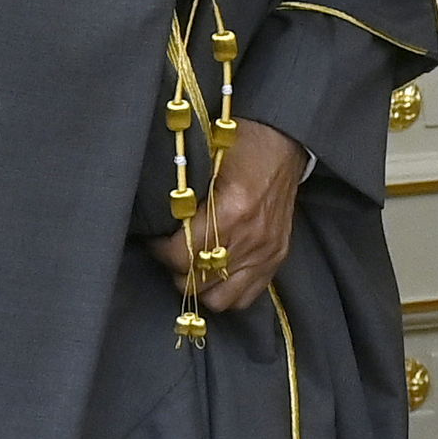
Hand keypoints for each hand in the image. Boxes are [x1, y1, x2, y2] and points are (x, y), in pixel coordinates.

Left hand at [153, 113, 305, 314]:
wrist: (282, 140)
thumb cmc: (241, 144)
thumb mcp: (205, 161)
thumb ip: (183, 197)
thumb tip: (155, 221)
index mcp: (232, 212)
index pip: (182, 255)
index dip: (160, 250)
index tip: (155, 239)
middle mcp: (252, 238)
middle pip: (199, 281)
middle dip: (177, 269)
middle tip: (170, 251)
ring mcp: (267, 252)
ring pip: (221, 298)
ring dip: (202, 286)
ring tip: (193, 265)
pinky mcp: (277, 257)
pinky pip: (248, 296)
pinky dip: (228, 290)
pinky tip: (217, 273)